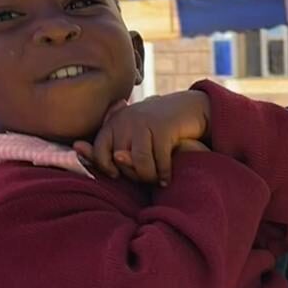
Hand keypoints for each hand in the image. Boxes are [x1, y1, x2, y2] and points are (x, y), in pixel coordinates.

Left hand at [75, 90, 210, 184]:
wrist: (188, 108)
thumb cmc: (157, 130)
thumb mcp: (135, 140)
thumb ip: (120, 153)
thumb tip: (117, 158)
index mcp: (113, 123)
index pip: (99, 151)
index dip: (106, 167)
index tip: (117, 175)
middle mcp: (125, 120)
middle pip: (120, 160)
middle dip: (133, 175)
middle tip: (145, 177)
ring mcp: (144, 121)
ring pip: (140, 162)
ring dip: (149, 177)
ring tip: (156, 179)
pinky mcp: (163, 126)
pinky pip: (160, 159)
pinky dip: (164, 173)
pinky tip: (166, 178)